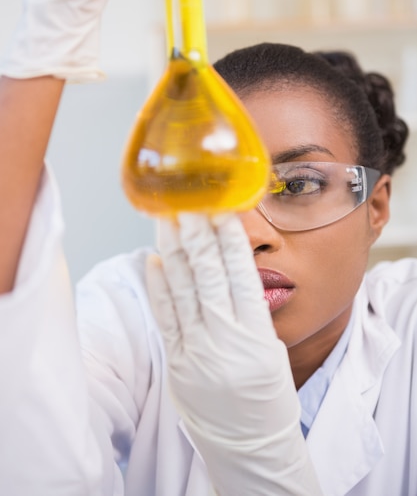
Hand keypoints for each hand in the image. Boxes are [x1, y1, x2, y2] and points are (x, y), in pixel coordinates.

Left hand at [146, 213, 322, 495]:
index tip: (221, 208)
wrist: (252, 444)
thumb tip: (228, 267)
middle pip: (207, 273)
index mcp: (257, 331)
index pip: (241, 272)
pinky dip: (158, 287)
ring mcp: (197, 350)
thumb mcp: (272, 348)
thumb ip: (250, 309)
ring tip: (168, 218)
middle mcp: (225, 337)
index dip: (229, 237)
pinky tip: (154, 260)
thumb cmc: (268, 395)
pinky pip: (165, 317)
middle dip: (196, 233)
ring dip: (174, 249)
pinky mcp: (176, 363)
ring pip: (182, 288)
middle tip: (188, 200)